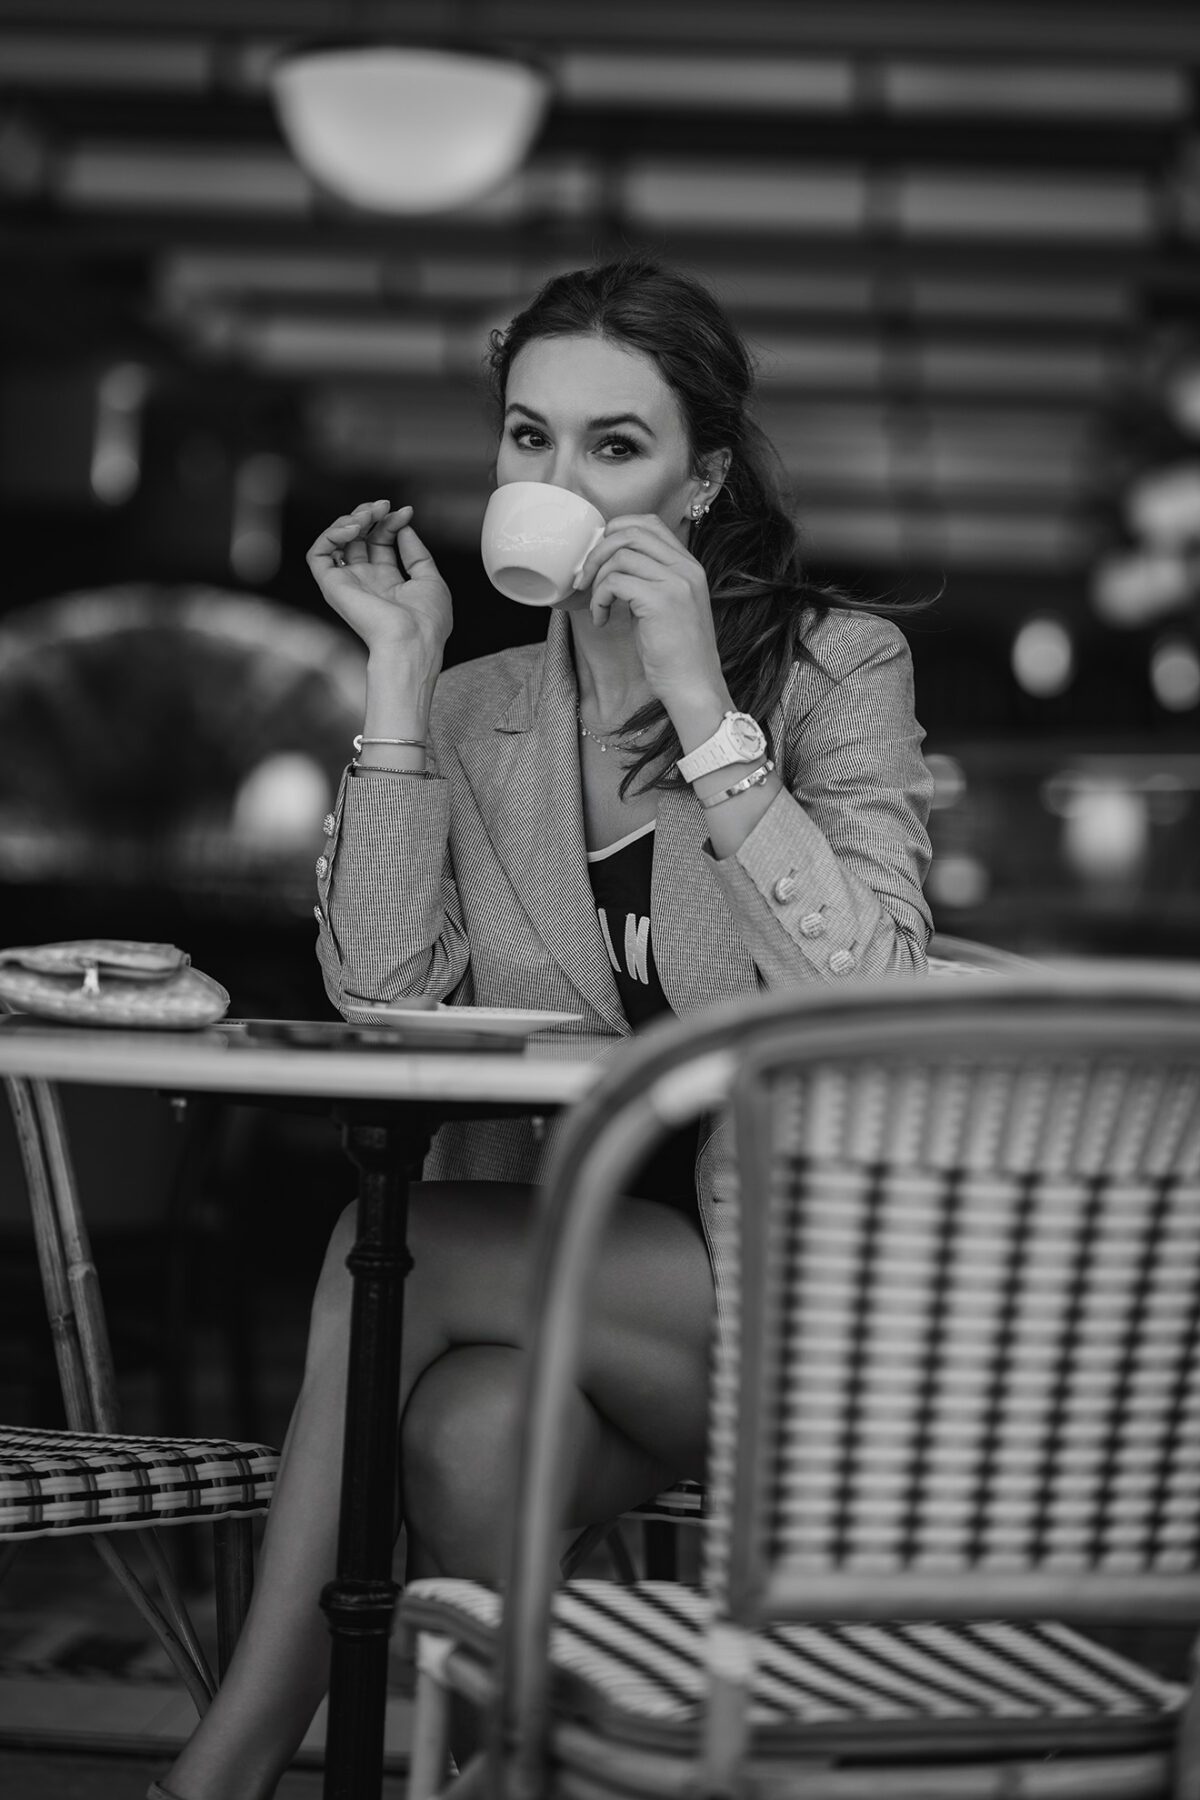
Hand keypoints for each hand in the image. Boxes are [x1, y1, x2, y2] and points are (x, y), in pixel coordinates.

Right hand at [306, 500, 451, 661]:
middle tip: (383, 506)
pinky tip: (354, 528)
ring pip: (337, 541)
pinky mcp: (332, 586)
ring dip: (351, 520)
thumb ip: (416, 552)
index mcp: (389, 582)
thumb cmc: (426, 622)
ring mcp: (348, 583)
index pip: (382, 541)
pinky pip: (318, 554)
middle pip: (359, 538)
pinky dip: (331, 534)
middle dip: (370, 515)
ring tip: (369, 514)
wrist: (412, 642)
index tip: (406, 512)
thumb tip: (403, 527)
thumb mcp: (430, 579)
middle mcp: (366, 581)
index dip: (391, 523)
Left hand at [573, 514, 725, 705]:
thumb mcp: (664, 606)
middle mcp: (686, 568)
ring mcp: (675, 582)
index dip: (616, 532)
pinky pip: (615, 583)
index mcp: (689, 566)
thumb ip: (646, 580)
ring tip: (598, 607)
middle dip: (598, 552)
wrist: (694, 686)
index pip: (649, 523)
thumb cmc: (675, 654)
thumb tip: (608, 563)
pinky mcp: (660, 601)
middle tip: (585, 580)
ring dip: (597, 581)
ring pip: (619, 556)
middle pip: (630, 532)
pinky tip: (602, 620)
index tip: (600, 559)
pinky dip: (599, 600)